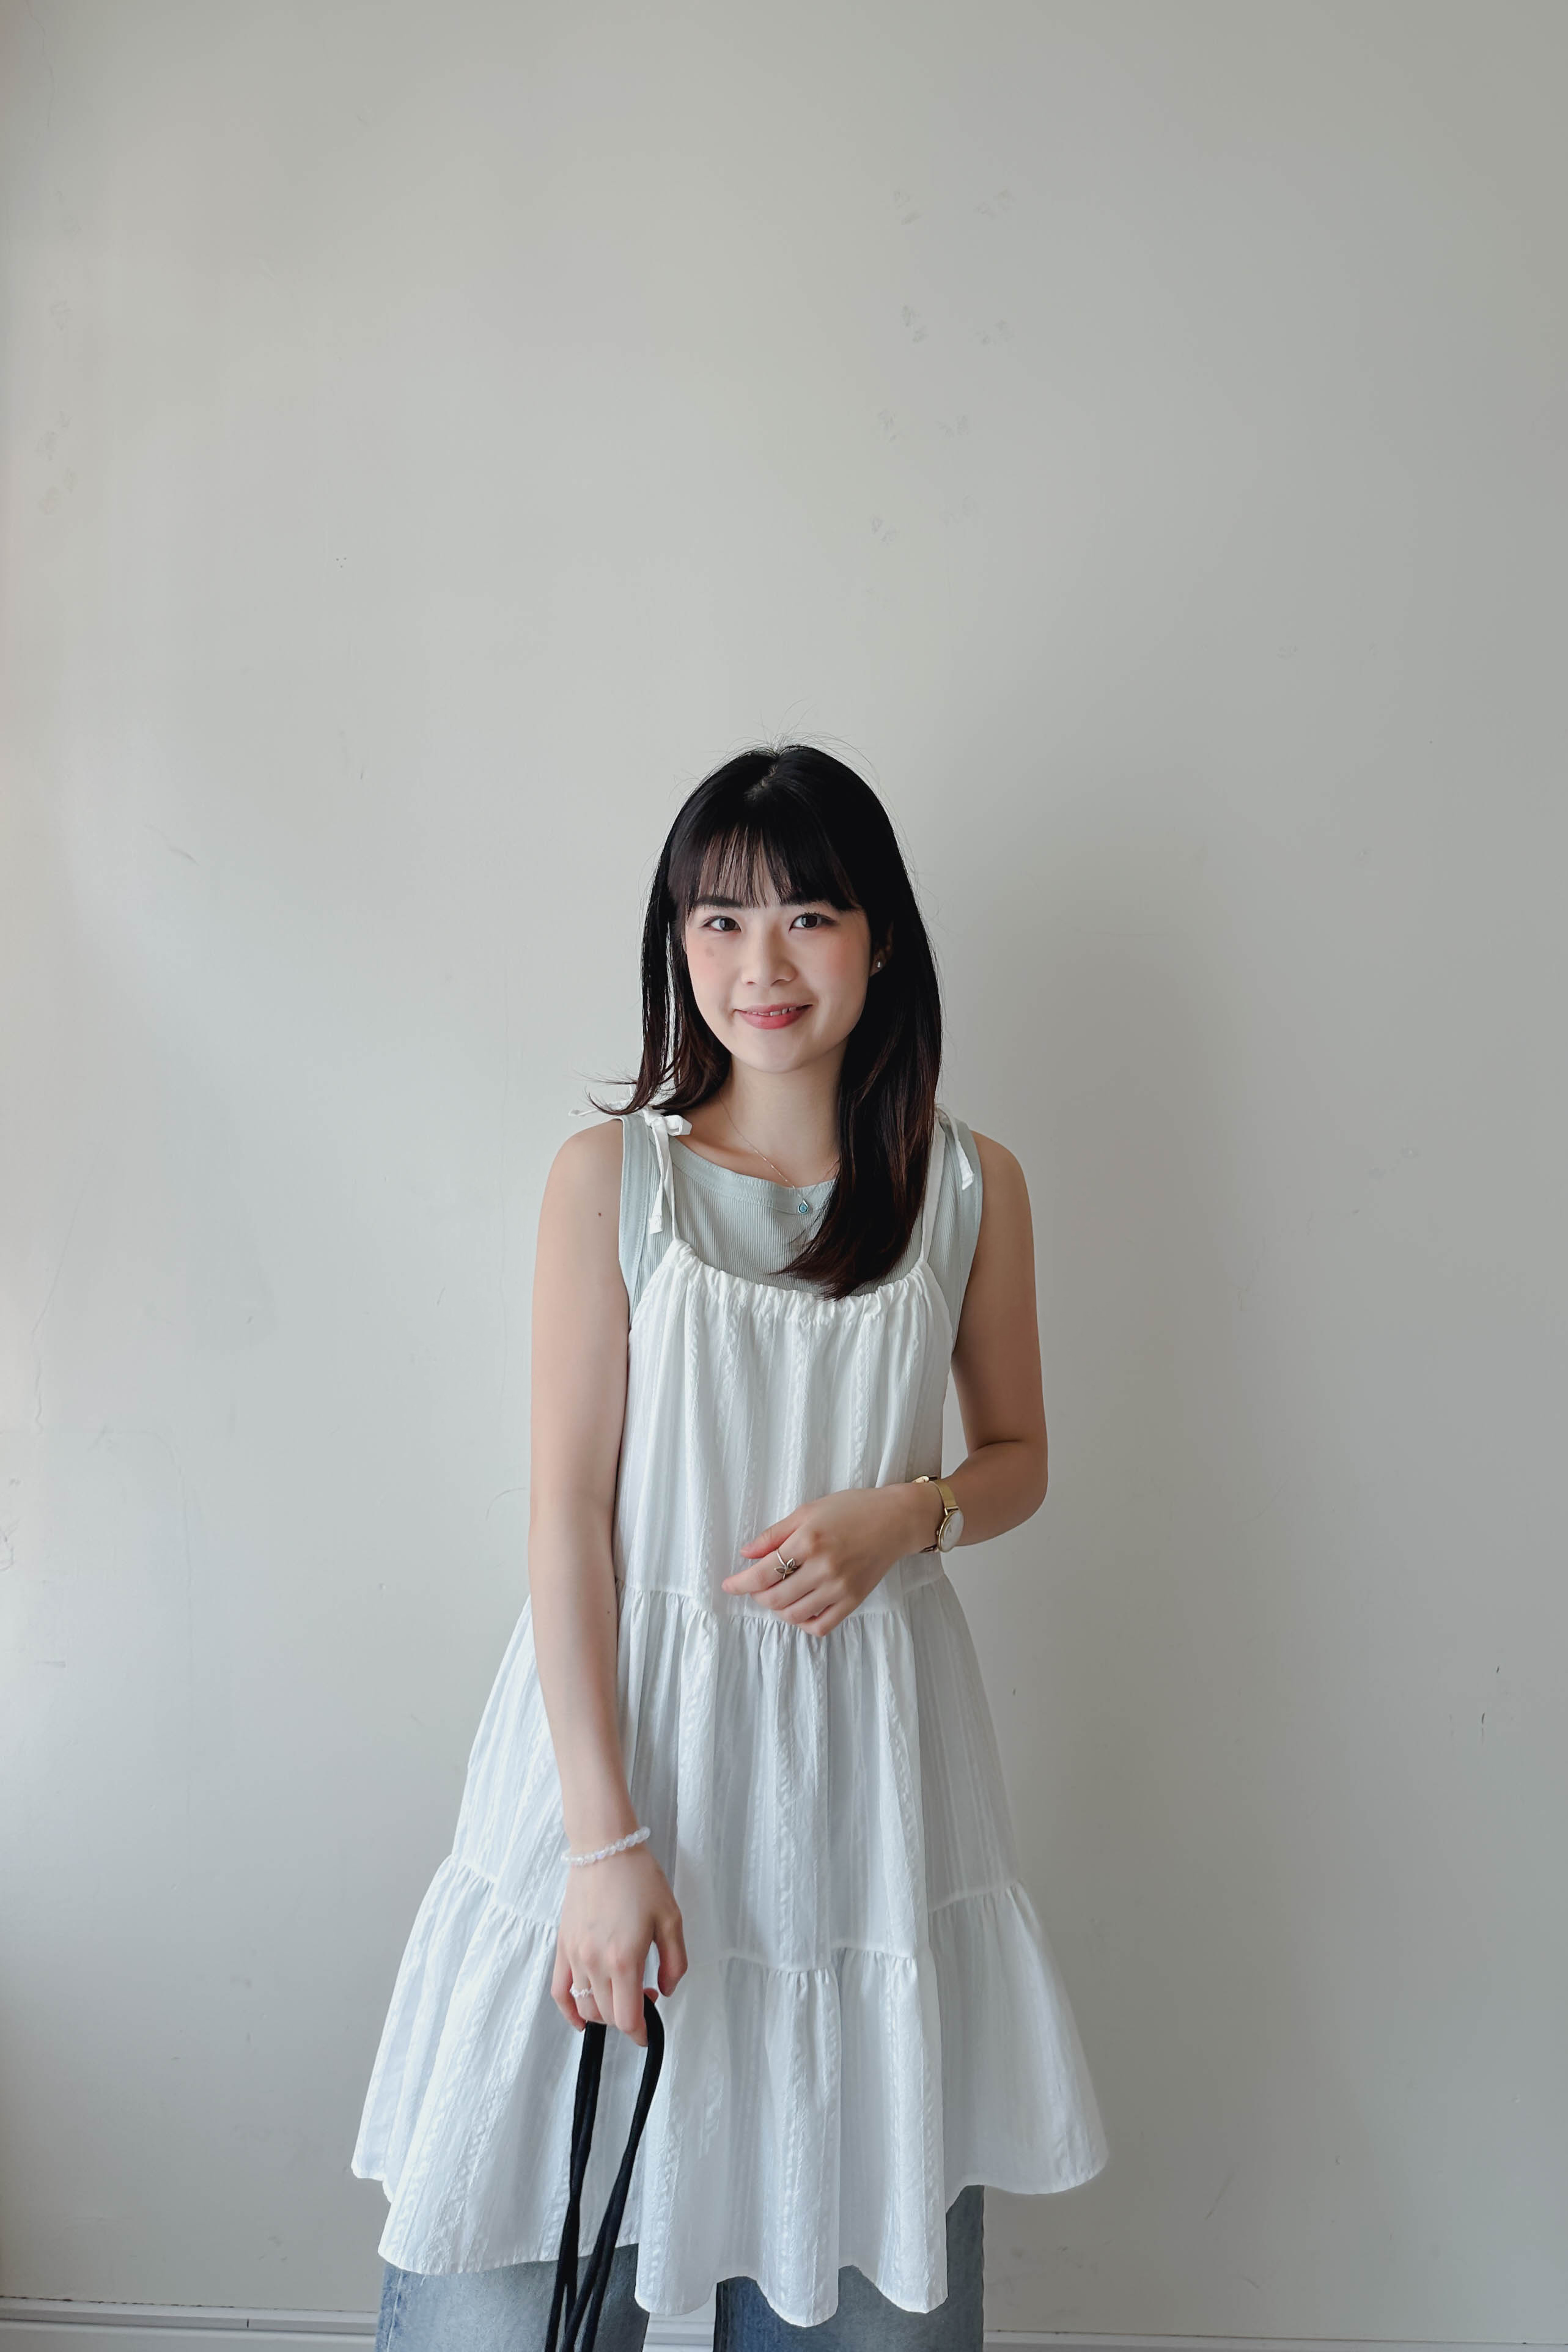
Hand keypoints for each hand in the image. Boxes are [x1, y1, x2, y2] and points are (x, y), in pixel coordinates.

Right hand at [551, 1845, 686, 2045]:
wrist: (604, 1848)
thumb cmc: (639, 1878)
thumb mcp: (671, 1918)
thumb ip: (675, 1962)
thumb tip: (666, 1990)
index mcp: (624, 1959)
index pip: (627, 2018)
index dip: (640, 2033)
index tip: (649, 2031)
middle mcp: (595, 1963)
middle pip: (608, 2015)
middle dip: (629, 2018)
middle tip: (645, 1996)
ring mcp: (575, 1956)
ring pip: (586, 2006)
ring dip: (606, 2012)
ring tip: (622, 1994)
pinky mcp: (562, 1946)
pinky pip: (560, 1991)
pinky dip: (569, 2010)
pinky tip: (581, 2017)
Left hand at [721, 1483, 938, 1635]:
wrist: (895, 1520)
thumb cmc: (851, 1509)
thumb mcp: (808, 1511)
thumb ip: (774, 1534)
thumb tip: (746, 1554)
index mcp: (808, 1541)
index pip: (763, 1573)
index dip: (740, 1583)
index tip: (728, 1586)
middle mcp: (823, 1568)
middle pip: (774, 1598)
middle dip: (757, 1596)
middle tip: (757, 1585)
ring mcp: (839, 1588)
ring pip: (793, 1615)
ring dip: (777, 1608)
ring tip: (778, 1593)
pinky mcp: (853, 1601)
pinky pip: (820, 1625)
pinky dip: (803, 1622)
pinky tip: (799, 1609)